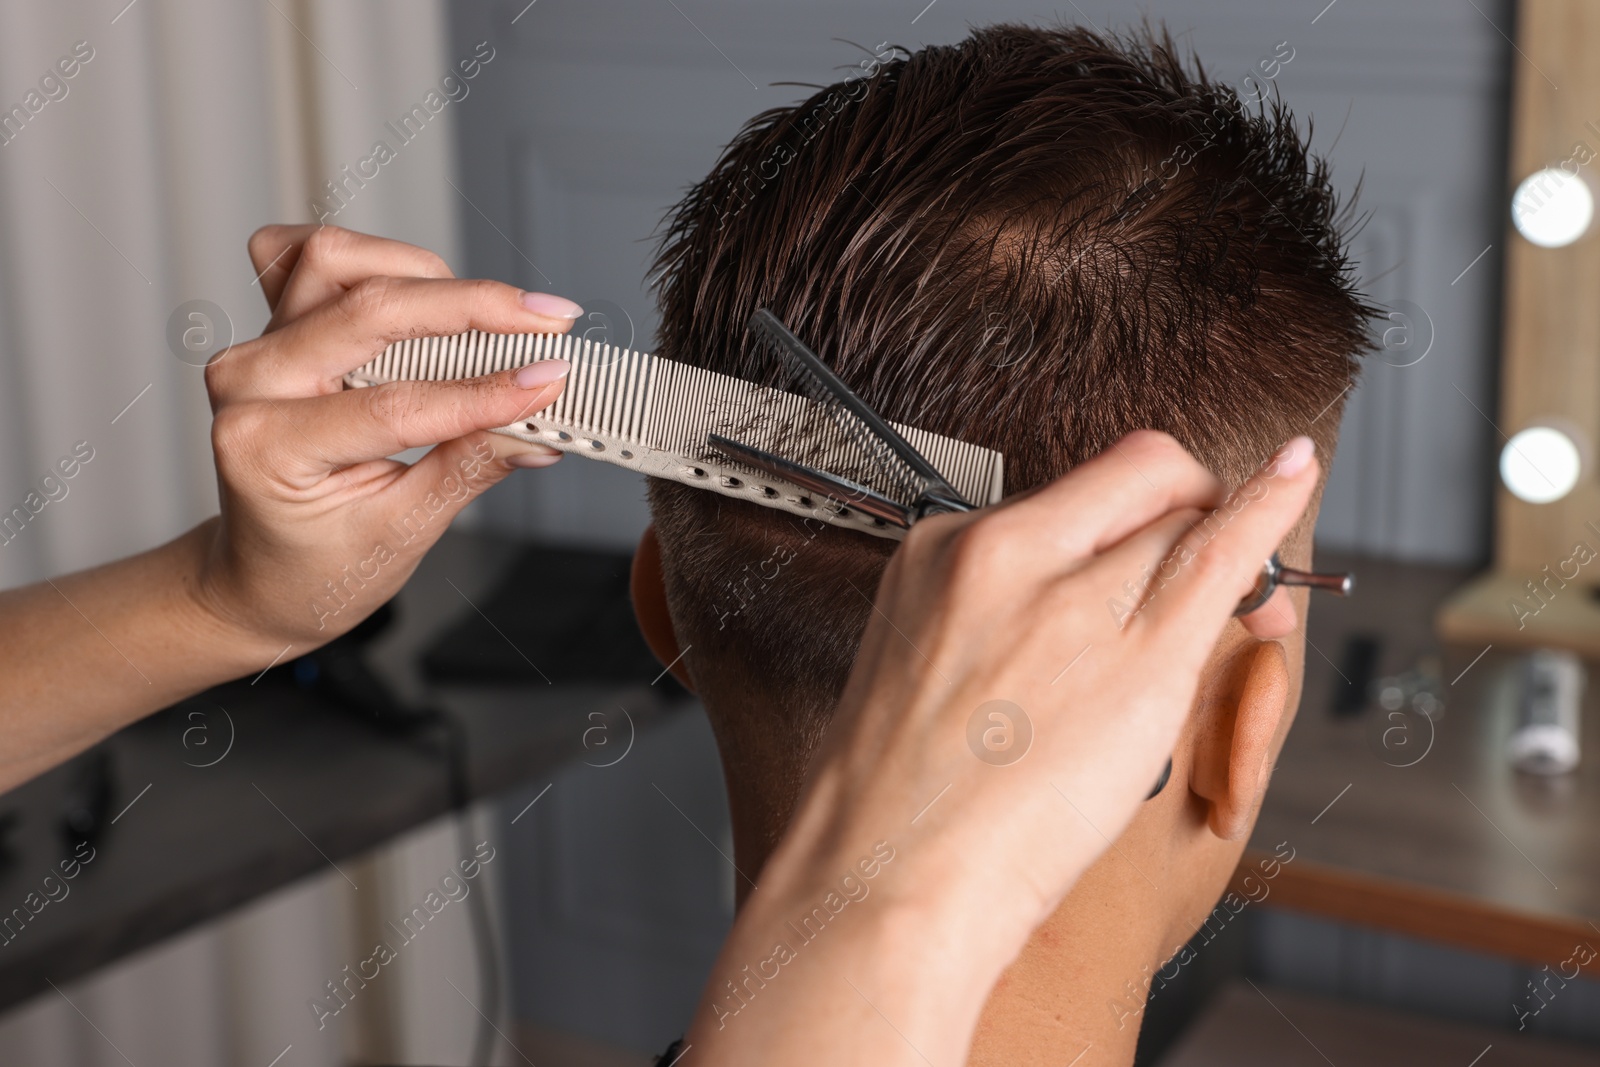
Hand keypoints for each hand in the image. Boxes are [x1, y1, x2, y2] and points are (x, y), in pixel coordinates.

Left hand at [196, 225, 582, 655]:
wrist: (264, 576)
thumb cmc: (318, 567)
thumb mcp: (403, 532)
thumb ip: (471, 465)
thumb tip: (537, 419)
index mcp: (266, 447)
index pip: (396, 403)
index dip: (485, 390)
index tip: (550, 380)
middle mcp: (249, 382)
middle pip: (370, 309)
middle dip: (472, 308)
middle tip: (547, 321)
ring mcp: (256, 346)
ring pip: (337, 260)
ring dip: (424, 275)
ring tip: (488, 315)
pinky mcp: (272, 325)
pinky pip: (310, 256)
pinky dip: (371, 260)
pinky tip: (420, 289)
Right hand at [685, 430, 1319, 1064]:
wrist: (883, 876)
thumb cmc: (890, 806)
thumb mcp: (914, 673)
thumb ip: (986, 624)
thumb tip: (1055, 620)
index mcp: (940, 554)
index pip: (1067, 494)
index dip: (1129, 513)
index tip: (1148, 549)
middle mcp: (1003, 554)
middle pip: (1132, 485)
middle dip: (1187, 513)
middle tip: (1219, 575)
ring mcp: (1071, 601)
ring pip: (1181, 520)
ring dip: (1231, 540)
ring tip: (1254, 601)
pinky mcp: (1138, 659)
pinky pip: (1223, 553)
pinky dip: (1269, 509)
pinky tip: (1294, 478)